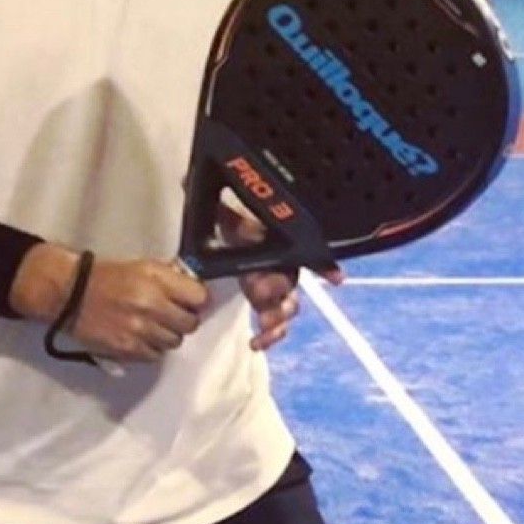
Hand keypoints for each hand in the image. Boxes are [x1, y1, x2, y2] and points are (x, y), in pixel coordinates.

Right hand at [14, 244, 206, 364]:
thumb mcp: (141, 266)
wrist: (69, 293)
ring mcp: (140, 329)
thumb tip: (193, 290)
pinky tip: (140, 337)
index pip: (199, 297)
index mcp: (156, 279)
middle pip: (190, 324)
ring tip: (151, 326)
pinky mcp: (128, 348)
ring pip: (174, 342)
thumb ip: (170, 278)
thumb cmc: (103, 277)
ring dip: (166, 335)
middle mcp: (151, 304)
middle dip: (183, 320)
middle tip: (172, 316)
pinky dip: (151, 348)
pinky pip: (155, 355)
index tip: (191, 302)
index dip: (197, 301)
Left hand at [214, 200, 341, 351]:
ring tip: (264, 324)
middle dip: (276, 287)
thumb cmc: (234, 230)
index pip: (308, 251)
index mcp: (280, 244)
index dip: (324, 266)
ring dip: (277, 316)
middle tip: (258, 289)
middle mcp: (285, 267)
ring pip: (288, 307)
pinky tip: (256, 343)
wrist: (227, 248)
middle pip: (290, 282)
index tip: (336, 279)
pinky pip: (276, 326)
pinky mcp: (268, 308)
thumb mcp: (226, 216)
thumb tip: (188, 180)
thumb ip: (218, 205)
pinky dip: (270, 336)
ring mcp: (278, 291)